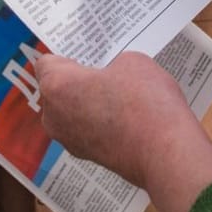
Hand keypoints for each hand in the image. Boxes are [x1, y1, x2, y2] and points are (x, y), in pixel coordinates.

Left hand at [35, 52, 211, 211]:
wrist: (165, 152)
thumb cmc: (145, 101)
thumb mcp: (132, 61)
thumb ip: (111, 65)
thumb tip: (111, 77)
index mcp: (57, 86)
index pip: (46, 63)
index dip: (66, 56)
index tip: (83, 54)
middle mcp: (54, 116)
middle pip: (57, 90)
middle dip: (77, 80)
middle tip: (104, 71)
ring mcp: (69, 140)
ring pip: (71, 112)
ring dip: (88, 103)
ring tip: (118, 95)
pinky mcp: (88, 157)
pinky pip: (86, 131)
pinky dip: (99, 123)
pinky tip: (124, 117)